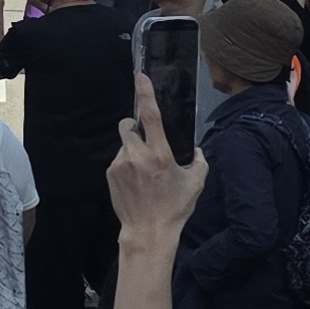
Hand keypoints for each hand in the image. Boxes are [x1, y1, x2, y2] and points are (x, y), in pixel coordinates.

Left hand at [109, 71, 204, 249]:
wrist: (148, 231)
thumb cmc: (174, 208)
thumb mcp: (196, 183)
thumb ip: (199, 161)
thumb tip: (196, 150)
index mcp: (160, 154)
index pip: (151, 117)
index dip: (145, 94)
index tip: (141, 77)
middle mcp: (137, 155)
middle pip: (128, 126)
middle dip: (134, 126)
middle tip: (146, 140)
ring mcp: (120, 164)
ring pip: (124, 145)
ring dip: (133, 150)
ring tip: (145, 172)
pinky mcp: (110, 173)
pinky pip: (118, 159)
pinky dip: (127, 164)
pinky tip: (136, 181)